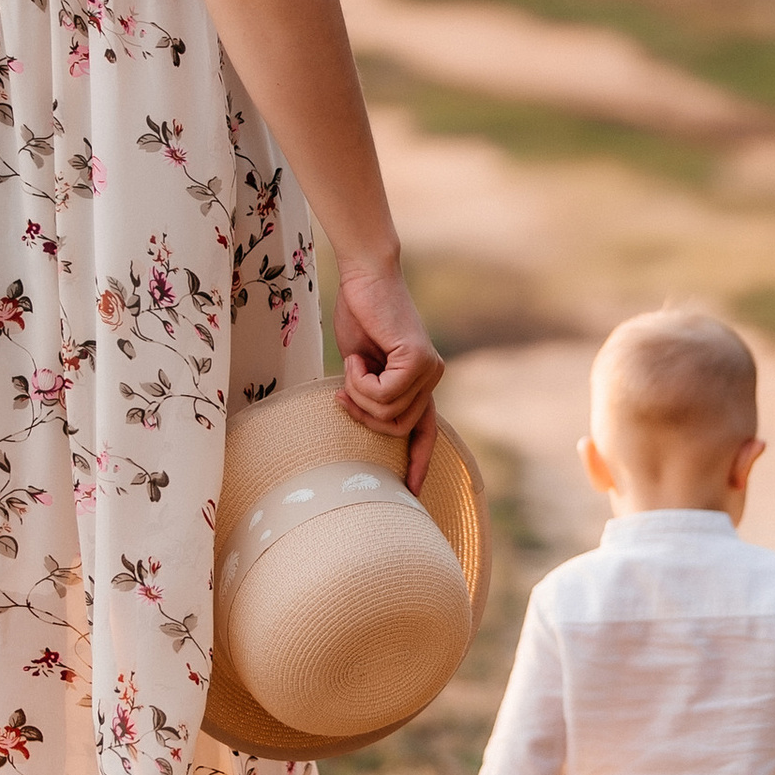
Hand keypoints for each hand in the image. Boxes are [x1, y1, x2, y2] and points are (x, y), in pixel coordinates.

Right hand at [333, 253, 443, 489]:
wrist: (364, 279)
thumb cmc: (360, 318)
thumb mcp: (363, 366)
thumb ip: (372, 393)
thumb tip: (367, 419)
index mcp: (419, 384)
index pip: (425, 434)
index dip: (419, 465)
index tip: (412, 495)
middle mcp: (431, 380)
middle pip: (395, 429)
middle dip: (362, 414)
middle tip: (343, 388)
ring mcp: (429, 371)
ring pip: (387, 415)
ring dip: (357, 395)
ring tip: (352, 365)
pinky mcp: (418, 361)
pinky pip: (382, 395)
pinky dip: (359, 381)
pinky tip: (356, 358)